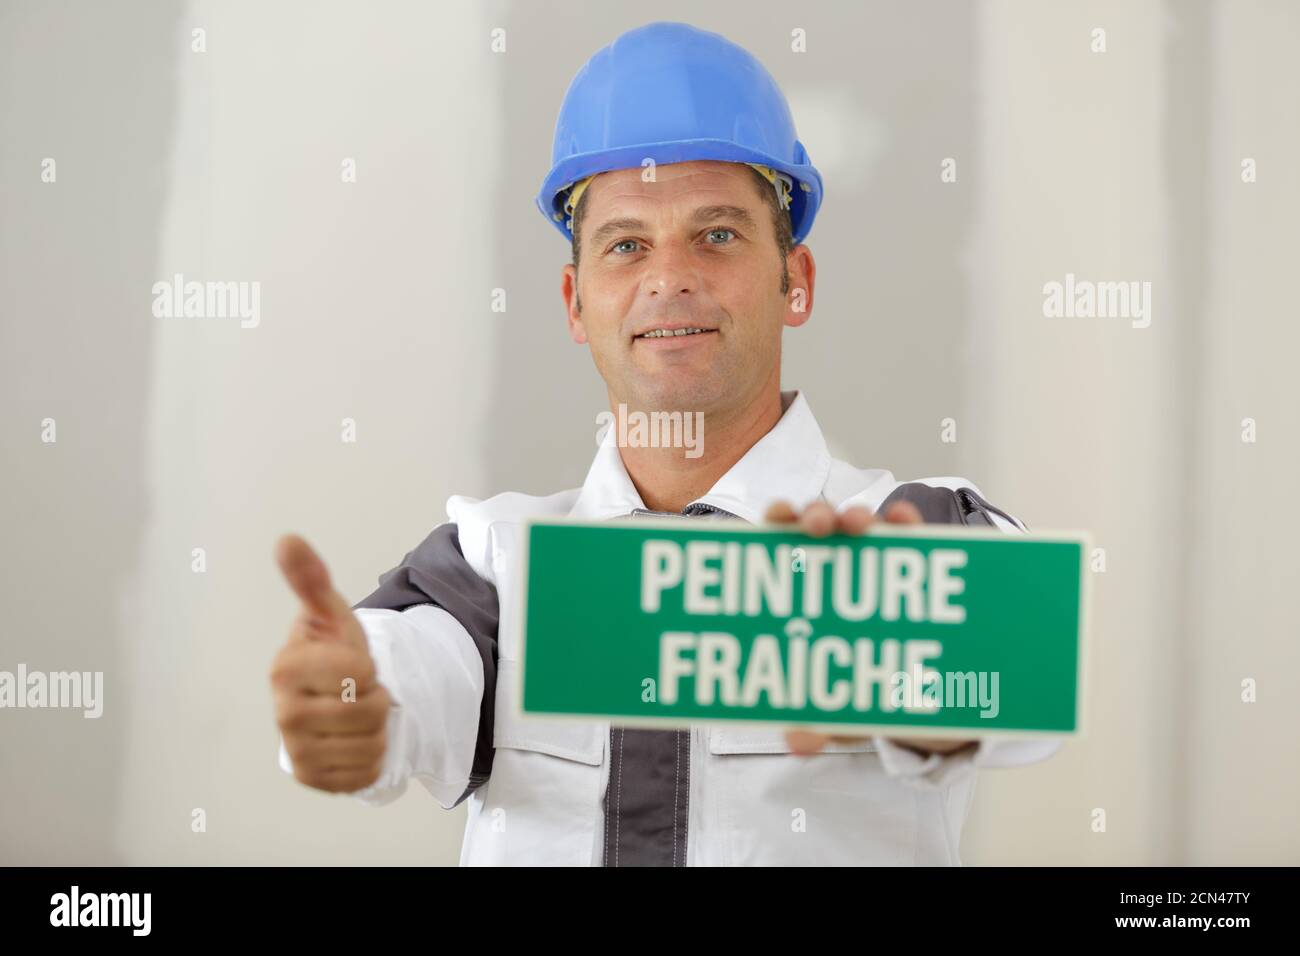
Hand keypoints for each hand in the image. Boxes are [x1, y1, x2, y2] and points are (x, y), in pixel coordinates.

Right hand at [270, 534, 390, 792]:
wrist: (328, 699)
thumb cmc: (331, 653)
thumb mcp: (330, 614)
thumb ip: (311, 578)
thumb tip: (287, 539)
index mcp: (285, 669)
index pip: (359, 672)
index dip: (368, 666)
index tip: (352, 663)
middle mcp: (283, 714)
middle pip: (369, 710)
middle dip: (376, 695)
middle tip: (358, 688)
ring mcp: (296, 752)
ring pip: (372, 742)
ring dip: (378, 726)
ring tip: (356, 711)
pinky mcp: (313, 780)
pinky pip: (368, 771)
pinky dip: (374, 755)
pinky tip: (354, 739)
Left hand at [763, 500, 978, 757]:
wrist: (922, 698)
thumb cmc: (862, 689)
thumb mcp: (839, 709)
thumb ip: (816, 721)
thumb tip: (798, 742)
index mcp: (802, 588)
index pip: (780, 544)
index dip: (773, 525)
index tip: (770, 521)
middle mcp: (836, 563)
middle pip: (818, 524)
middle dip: (814, 514)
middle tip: (817, 525)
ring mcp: (877, 558)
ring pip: (863, 524)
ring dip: (858, 515)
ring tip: (857, 524)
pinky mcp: (918, 564)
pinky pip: (911, 536)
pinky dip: (904, 522)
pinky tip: (901, 519)